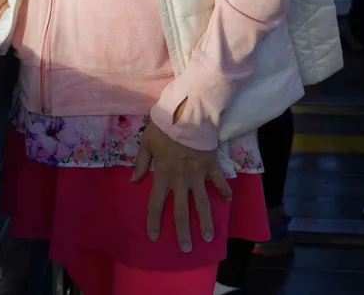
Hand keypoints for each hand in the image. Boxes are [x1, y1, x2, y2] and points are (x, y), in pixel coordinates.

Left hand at [132, 121, 230, 252]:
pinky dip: (224, 190)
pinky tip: (229, 201)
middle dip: (183, 231)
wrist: (188, 113)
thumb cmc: (165, 127)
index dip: (154, 221)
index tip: (153, 237)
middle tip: (186, 249)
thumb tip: (134, 181)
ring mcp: (198, 174)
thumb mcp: (146, 141)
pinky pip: (219, 181)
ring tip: (209, 237)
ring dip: (206, 221)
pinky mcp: (211, 165)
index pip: (156, 203)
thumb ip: (141, 162)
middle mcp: (181, 179)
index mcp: (163, 174)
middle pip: (181, 210)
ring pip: (202, 202)